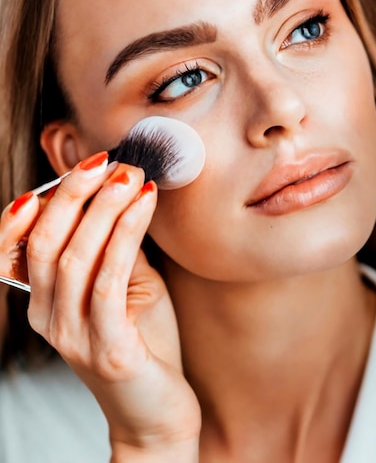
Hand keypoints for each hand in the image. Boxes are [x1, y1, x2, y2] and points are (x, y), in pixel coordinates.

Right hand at [1, 153, 199, 459]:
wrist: (157, 413)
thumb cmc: (146, 346)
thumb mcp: (129, 290)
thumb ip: (118, 252)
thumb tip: (126, 200)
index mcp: (46, 301)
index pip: (22, 244)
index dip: (42, 201)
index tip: (79, 165)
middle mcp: (49, 316)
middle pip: (46, 241)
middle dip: (74, 193)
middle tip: (104, 159)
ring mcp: (73, 335)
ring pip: (75, 256)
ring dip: (104, 208)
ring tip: (128, 176)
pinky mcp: (106, 347)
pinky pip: (108, 280)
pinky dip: (126, 235)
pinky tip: (143, 205)